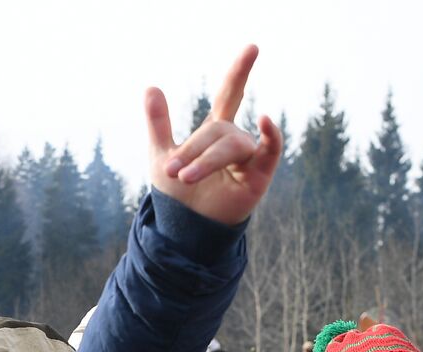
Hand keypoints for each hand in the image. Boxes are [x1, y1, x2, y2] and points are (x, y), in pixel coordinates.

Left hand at [147, 45, 281, 225]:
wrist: (184, 232)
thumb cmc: (176, 196)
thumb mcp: (161, 155)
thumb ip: (159, 122)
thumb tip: (151, 86)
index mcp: (214, 132)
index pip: (230, 94)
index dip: (240, 71)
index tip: (253, 47)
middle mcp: (234, 140)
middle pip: (217, 129)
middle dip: (192, 149)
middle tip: (172, 171)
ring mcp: (248, 158)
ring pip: (231, 144)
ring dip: (205, 160)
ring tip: (183, 178)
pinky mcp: (258, 176)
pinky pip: (269, 151)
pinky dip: (271, 135)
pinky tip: (265, 121)